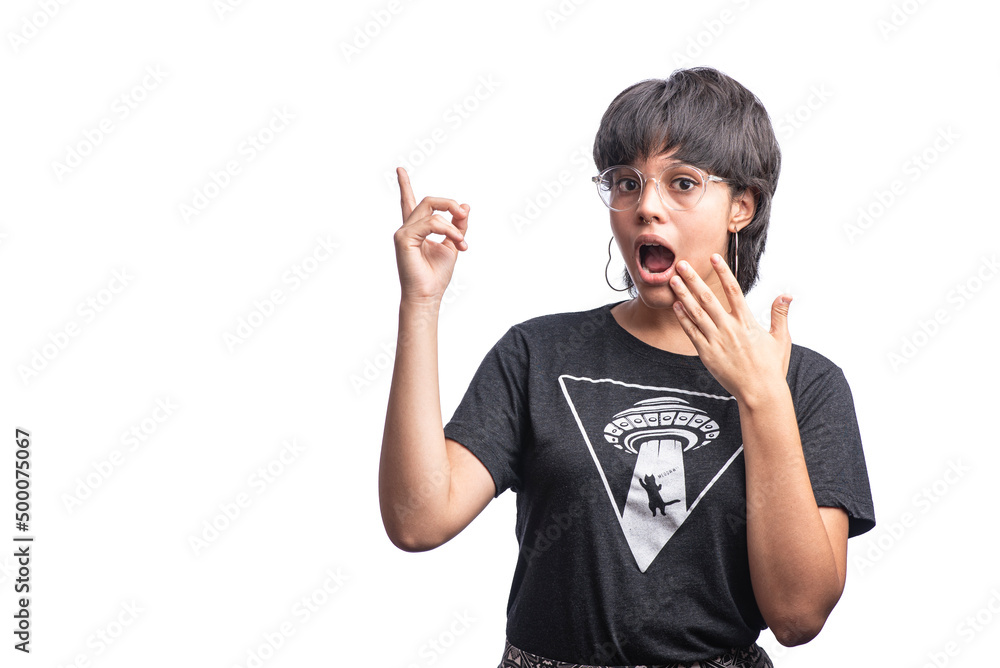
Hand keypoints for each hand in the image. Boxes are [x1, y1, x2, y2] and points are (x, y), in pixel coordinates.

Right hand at [393, 167, 469, 305]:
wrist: (429, 295)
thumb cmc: (437, 275)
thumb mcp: (453, 244)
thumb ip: (458, 225)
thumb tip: (465, 205)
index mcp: (416, 229)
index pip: (409, 202)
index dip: (404, 185)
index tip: (400, 169)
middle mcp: (407, 228)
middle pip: (428, 201)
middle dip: (449, 204)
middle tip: (464, 216)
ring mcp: (403, 232)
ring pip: (432, 211)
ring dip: (453, 224)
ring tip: (462, 242)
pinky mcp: (403, 238)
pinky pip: (430, 223)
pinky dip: (447, 229)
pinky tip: (456, 242)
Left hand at [669, 253, 791, 403]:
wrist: (759, 392)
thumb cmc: (771, 367)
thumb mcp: (781, 339)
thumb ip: (780, 315)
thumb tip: (786, 295)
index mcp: (747, 322)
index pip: (733, 290)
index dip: (723, 272)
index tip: (713, 258)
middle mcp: (730, 329)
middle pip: (708, 298)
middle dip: (693, 279)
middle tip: (681, 264)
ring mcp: (716, 341)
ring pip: (696, 313)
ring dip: (683, 295)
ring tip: (673, 280)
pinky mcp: (706, 353)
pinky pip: (691, 332)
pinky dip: (683, 318)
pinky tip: (675, 305)